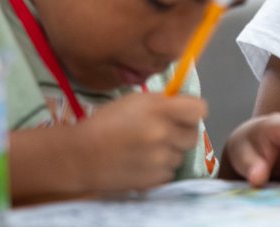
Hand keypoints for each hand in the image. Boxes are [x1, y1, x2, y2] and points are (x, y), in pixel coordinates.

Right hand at [73, 92, 205, 191]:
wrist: (80, 155)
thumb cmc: (107, 122)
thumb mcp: (135, 101)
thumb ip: (163, 102)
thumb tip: (184, 104)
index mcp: (159, 110)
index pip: (199, 109)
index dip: (192, 110)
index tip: (183, 113)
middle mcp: (163, 134)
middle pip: (193, 134)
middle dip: (181, 132)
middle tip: (163, 132)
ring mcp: (160, 159)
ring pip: (181, 155)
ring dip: (170, 151)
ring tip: (147, 149)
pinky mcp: (154, 179)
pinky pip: (169, 172)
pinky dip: (160, 168)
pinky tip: (142, 162)